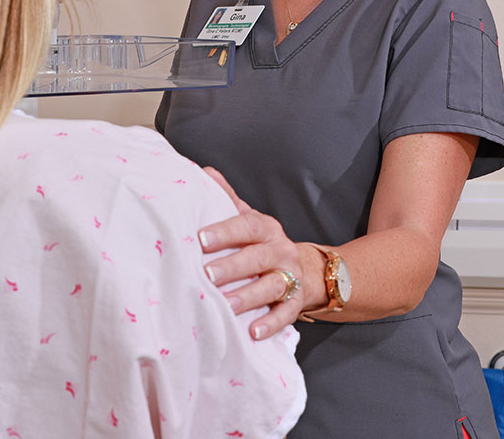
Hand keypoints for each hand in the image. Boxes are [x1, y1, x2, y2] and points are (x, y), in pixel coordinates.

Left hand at [198, 167, 308, 339]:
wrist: (303, 270)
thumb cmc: (261, 244)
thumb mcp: (248, 220)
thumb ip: (227, 199)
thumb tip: (204, 172)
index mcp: (266, 229)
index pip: (248, 226)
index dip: (225, 231)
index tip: (200, 239)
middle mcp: (281, 251)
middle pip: (259, 257)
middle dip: (233, 266)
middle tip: (208, 274)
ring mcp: (290, 277)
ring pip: (272, 286)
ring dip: (249, 296)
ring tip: (227, 305)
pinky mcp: (295, 302)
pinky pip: (286, 314)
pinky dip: (271, 323)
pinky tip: (253, 331)